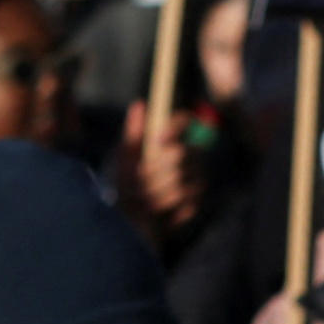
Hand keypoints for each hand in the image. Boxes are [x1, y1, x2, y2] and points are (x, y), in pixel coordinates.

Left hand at [118, 109, 206, 240]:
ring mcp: (197, 179)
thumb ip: (133, 131)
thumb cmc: (127, 185)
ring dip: (156, 190)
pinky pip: (186, 198)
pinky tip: (158, 210)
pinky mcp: (198, 201)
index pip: (187, 121)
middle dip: (156, 168)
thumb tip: (139, 104)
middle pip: (183, 151)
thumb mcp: (125, 156)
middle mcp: (191, 157)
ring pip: (182, 177)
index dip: (176, 127)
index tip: (158, 139)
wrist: (132, 220)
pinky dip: (165, 205)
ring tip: (145, 198)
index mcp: (174, 141)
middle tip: (140, 178)